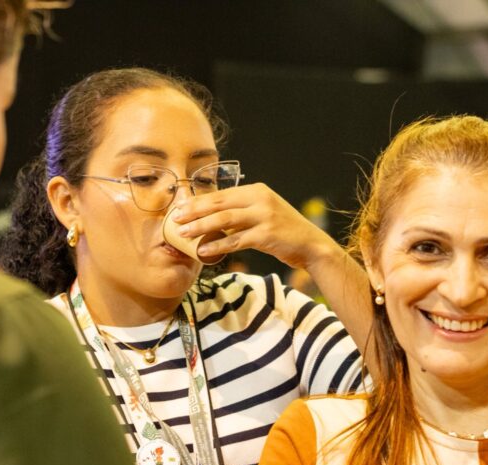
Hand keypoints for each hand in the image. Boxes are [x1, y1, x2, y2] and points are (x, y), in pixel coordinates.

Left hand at [170, 183, 339, 269]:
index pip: (221, 194)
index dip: (198, 201)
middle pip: (219, 203)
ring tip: (183, 233)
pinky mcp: (267, 234)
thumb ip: (242, 213)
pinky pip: (236, 240)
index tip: (180, 207)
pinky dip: (219, 245)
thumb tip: (213, 219)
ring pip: (224, 220)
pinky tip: (204, 250)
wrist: (312, 245)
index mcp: (256, 191)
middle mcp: (260, 199)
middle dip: (194, 211)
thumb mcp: (264, 214)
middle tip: (175, 219)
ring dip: (201, 227)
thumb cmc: (285, 232)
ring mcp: (264, 216)